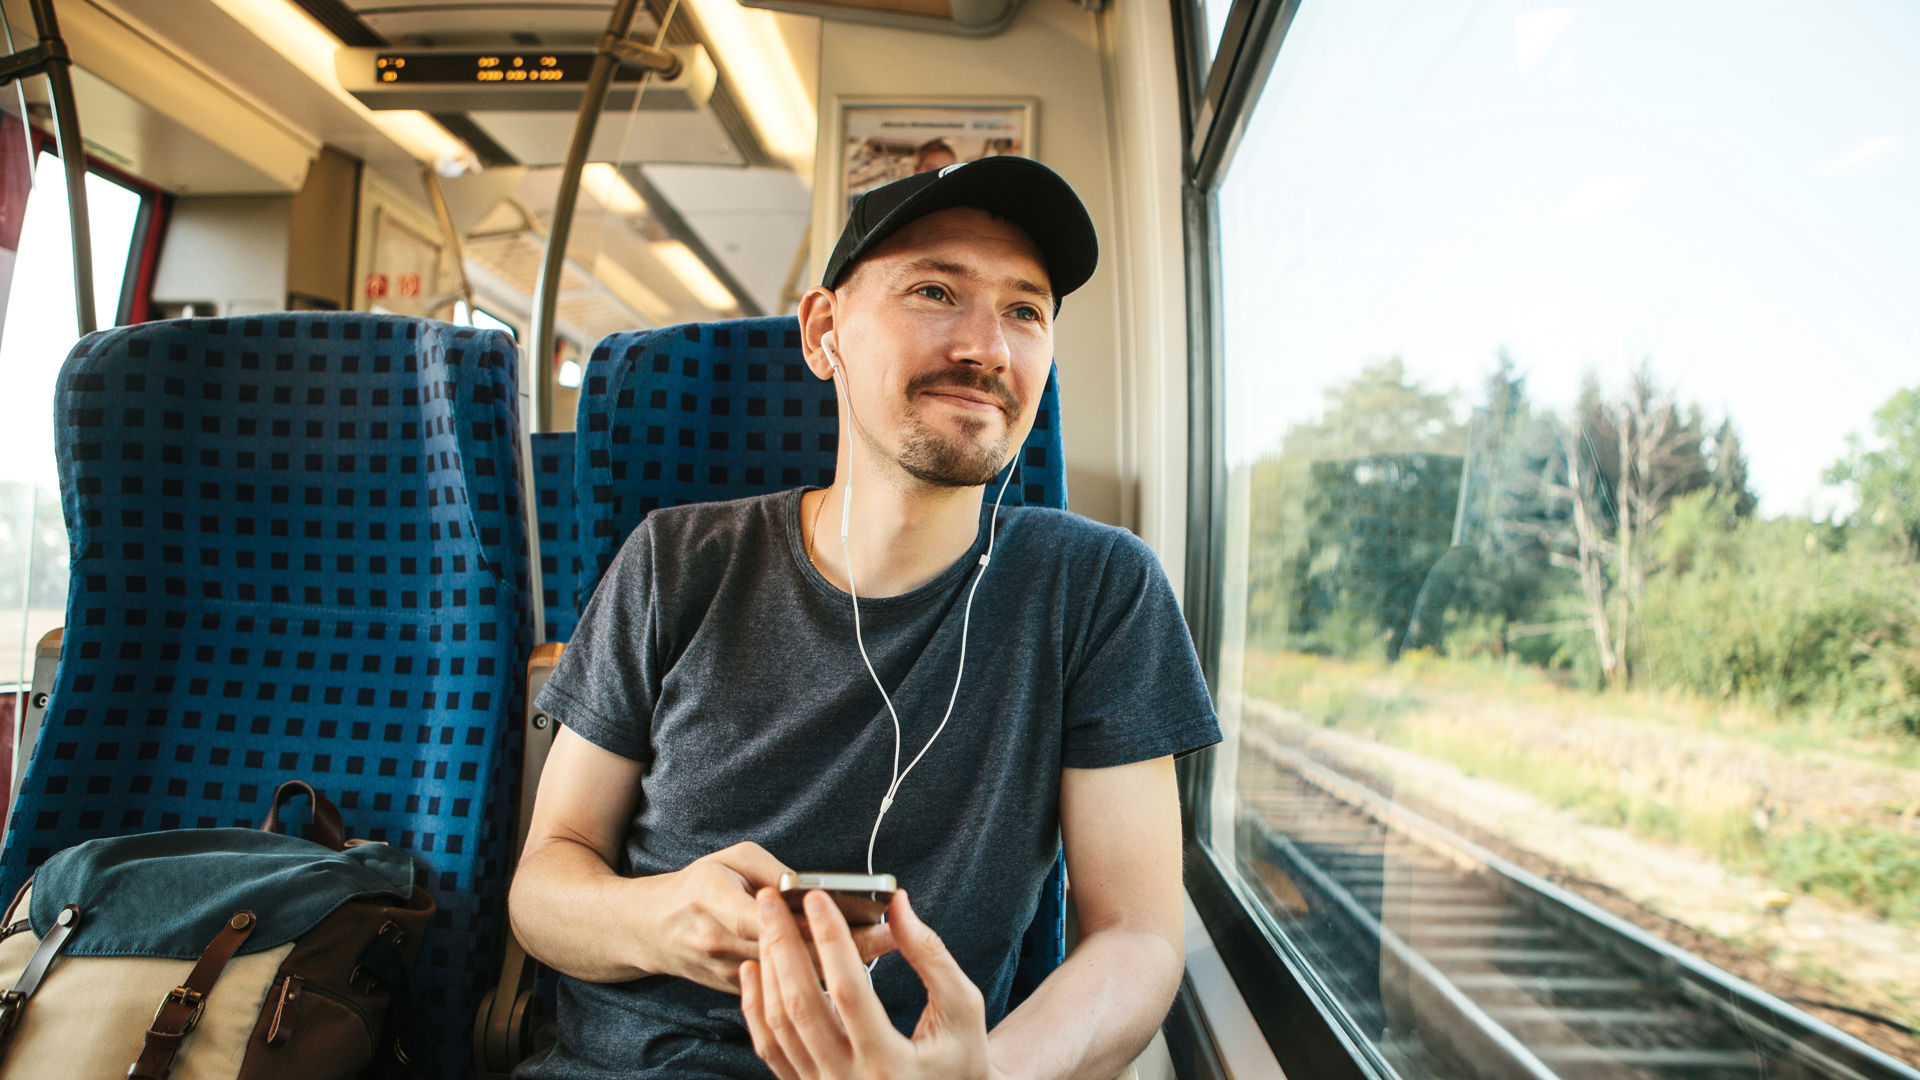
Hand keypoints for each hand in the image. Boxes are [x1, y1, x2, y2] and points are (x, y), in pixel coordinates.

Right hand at [634, 843, 896, 992]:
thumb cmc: (694, 885)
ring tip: (881, 948)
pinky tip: (849, 968)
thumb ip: (774, 872)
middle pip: (787, 951)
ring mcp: (721, 973)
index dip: (814, 919)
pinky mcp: (730, 992)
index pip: (767, 916)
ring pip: (788, 975)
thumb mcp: (729, 860)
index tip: (859, 912)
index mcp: (710, 899)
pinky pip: (778, 987)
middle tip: (890, 934)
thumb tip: (817, 888)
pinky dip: (815, 977)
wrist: (645, 929)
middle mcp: (716, 941)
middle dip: (842, 945)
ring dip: (836, 963)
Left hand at [741, 887, 1003, 1079]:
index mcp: (891, 1064)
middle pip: (801, 1006)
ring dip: (769, 970)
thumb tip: (897, 905)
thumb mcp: (962, 1006)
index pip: (849, 991)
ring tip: (767, 925)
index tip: (817, 897)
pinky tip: (755, 969)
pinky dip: (756, 1007)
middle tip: (772, 900)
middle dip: (783, 945)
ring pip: (779, 1026)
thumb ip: (930, 954)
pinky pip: (771, 1049)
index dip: (830, 940)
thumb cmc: (962, 1057)